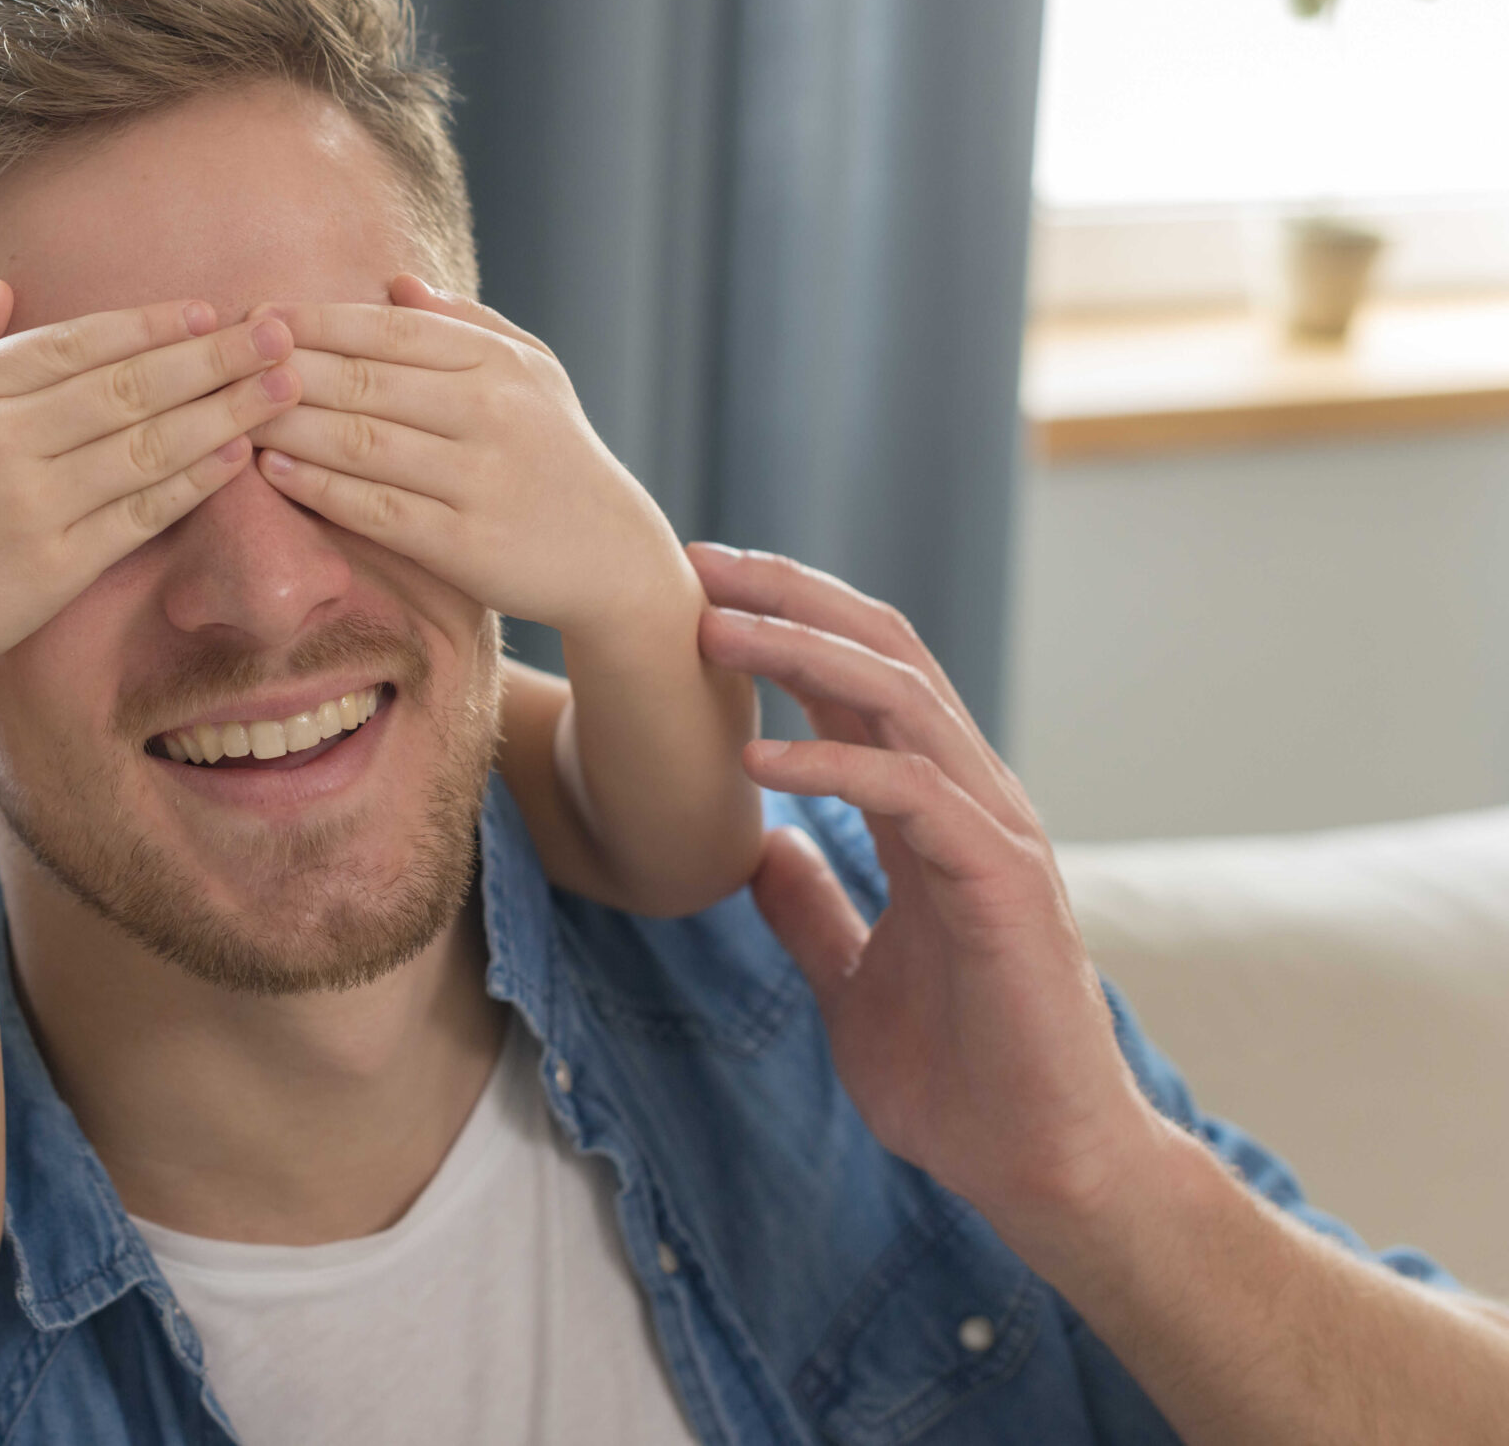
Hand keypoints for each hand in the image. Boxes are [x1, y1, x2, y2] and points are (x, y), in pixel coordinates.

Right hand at [0, 283, 300, 685]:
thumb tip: (5, 289)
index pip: (76, 344)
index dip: (150, 325)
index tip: (210, 311)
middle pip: (128, 385)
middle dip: (213, 357)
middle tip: (279, 333)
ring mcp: (31, 504)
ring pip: (147, 444)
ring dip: (224, 411)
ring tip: (283, 387)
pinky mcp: (56, 565)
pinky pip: (141, 512)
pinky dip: (194, 481)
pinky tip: (239, 455)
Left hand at [249, 275, 679, 637]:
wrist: (611, 552)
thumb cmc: (554, 450)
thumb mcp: (532, 371)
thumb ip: (464, 323)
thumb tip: (393, 281)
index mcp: (498, 363)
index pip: (389, 329)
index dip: (315, 320)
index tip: (255, 314)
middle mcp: (491, 412)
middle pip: (364, 381)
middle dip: (284, 368)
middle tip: (223, 362)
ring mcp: (480, 479)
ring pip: (362, 442)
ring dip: (287, 426)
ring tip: (230, 414)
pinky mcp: (467, 545)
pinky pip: (378, 509)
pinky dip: (320, 488)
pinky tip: (273, 472)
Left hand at [687, 544, 1164, 1240]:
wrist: (1039, 1170)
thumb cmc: (962, 1081)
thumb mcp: (852, 983)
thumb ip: (813, 912)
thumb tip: (759, 854)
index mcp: (931, 816)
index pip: (861, 684)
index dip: (786, 624)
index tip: (695, 591)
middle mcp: (970, 802)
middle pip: (885, 656)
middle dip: (791, 597)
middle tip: (697, 562)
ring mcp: (996, 835)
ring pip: (903, 699)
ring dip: (803, 653)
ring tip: (712, 630)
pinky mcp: (1005, 885)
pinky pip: (914, 795)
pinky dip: (833, 766)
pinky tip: (757, 763)